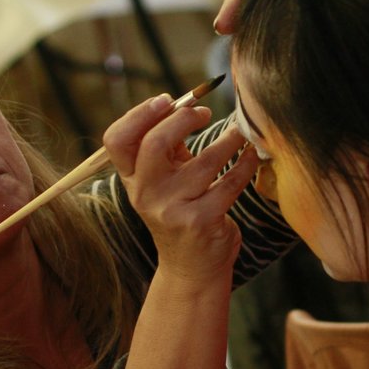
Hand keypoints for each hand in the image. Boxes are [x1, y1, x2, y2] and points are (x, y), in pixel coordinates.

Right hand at [103, 95, 258, 282]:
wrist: (192, 268)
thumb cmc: (180, 212)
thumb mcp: (164, 181)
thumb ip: (167, 147)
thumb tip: (184, 104)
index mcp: (132, 180)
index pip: (117, 140)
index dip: (139, 114)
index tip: (167, 100)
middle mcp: (146, 195)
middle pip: (154, 143)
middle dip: (183, 119)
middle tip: (204, 113)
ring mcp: (172, 210)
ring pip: (203, 160)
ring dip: (228, 139)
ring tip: (240, 132)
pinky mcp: (201, 222)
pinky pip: (229, 182)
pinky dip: (245, 163)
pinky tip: (252, 154)